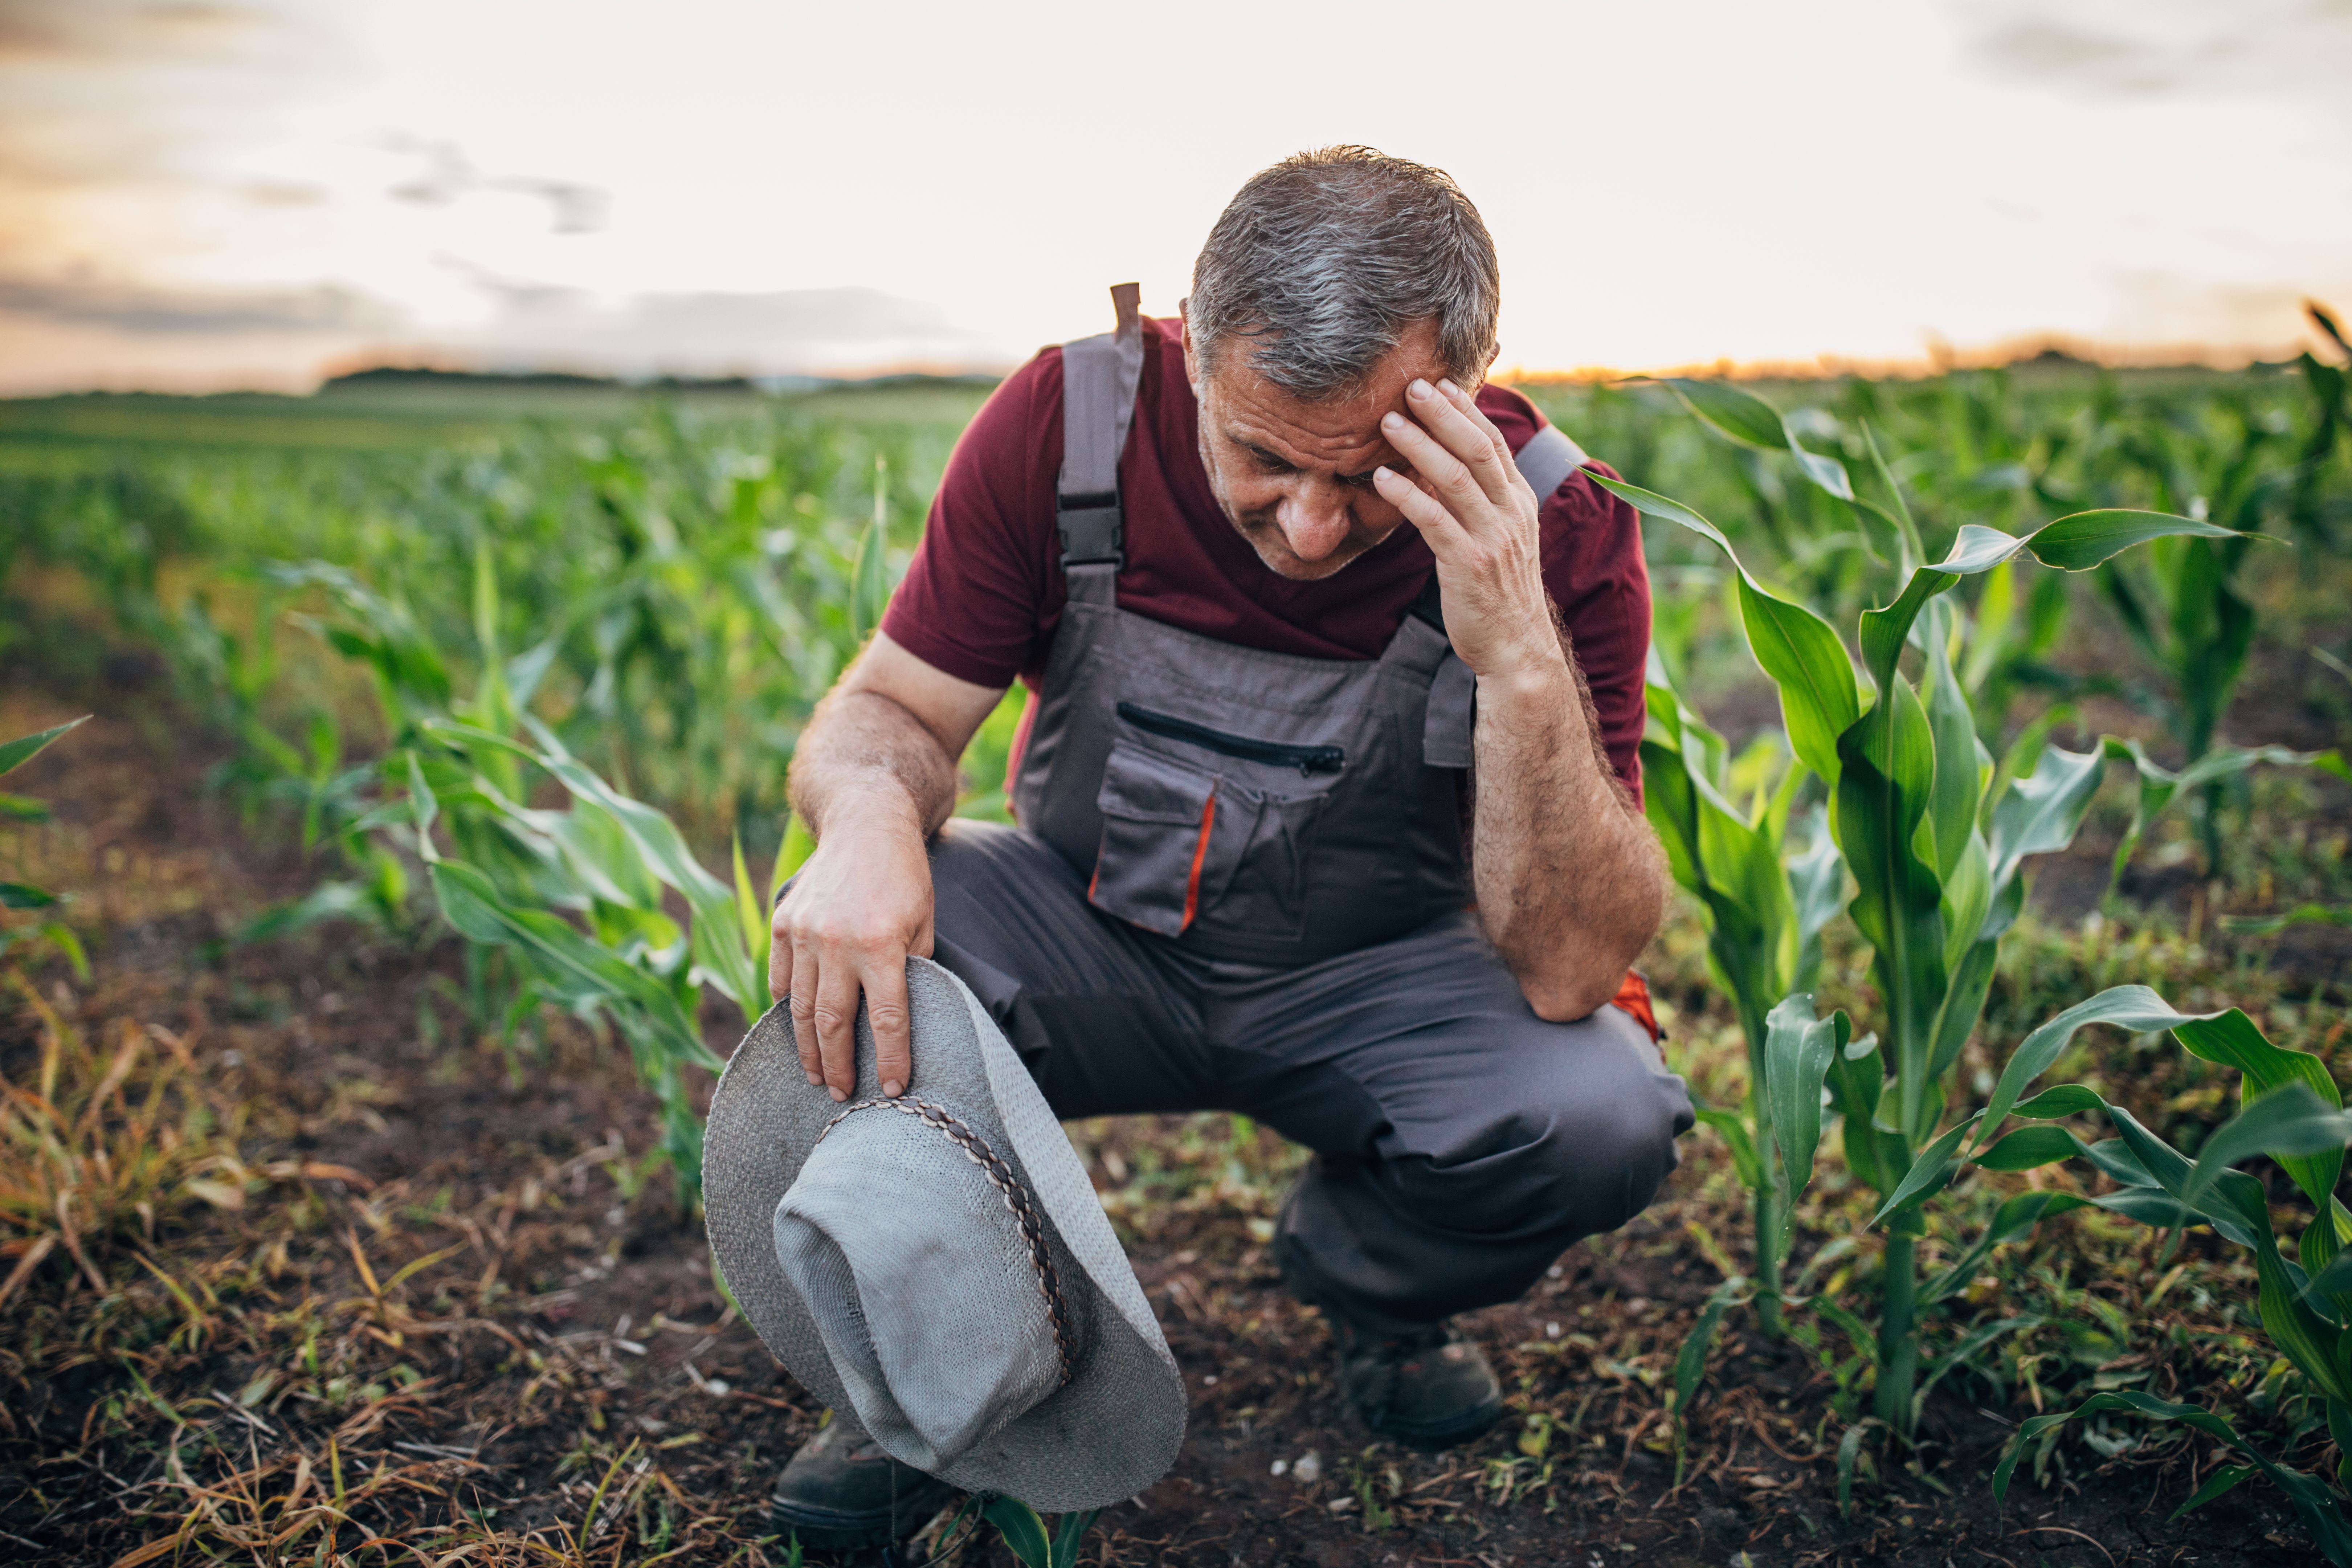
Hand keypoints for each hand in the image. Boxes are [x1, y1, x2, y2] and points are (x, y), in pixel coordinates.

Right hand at [769, 796, 934, 1101]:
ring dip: (808, 1048)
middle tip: (841, 1095)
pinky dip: (787, 1007)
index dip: (890, 1059)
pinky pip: (781, 978)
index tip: (892, 1090)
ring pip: (801, 1008)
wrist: (866, 822)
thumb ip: (915, 967)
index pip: (887, 1018)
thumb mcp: (925, 920)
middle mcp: (838, 941)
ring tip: (814, 1075)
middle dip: (837, 1066)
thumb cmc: (905, 875)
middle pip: (834, 1023)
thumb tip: (903, 1016)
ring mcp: (805, 932)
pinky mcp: (784, 922)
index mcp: (882, 943)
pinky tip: (796, 1030)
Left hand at [1372, 379, 1562, 684]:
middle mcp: (1510, 514)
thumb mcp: (1501, 538)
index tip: (1440, 383)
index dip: (1467, 411)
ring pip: (1456, 478)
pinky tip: (1381, 479)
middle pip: (1478, 450)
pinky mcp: (1469, 565)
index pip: (1495, 444)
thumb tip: (1442, 465)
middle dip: (1444, 414)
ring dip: (1420, 446)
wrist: (1516, 649)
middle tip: (1411, 386)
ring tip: (1388, 423)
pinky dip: (1407, 495)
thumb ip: (1479, 502)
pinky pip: (1434, 521)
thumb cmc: (1499, 592)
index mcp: (1519, 503)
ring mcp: (1492, 539)